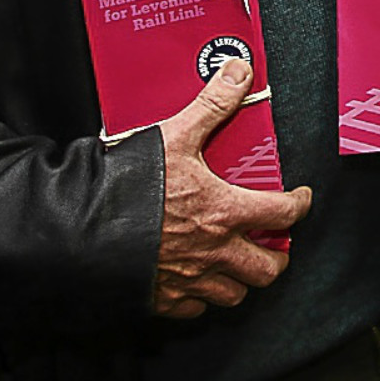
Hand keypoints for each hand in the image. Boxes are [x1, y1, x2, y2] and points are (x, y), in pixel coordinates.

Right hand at [153, 58, 312, 318]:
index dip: (300, 206)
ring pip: (234, 295)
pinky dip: (202, 298)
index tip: (301, 199)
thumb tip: (240, 71)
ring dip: (241, 280)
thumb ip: (212, 105)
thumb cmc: (130, 184)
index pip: (283, 214)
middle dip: (277, 256)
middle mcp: (214, 252)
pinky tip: (197, 280)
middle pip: (267, 269)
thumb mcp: (175, 136)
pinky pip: (195, 309)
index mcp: (225, 212)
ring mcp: (188, 280)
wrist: (78, 229)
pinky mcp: (161, 299)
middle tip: (275, 242)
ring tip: (239, 262)